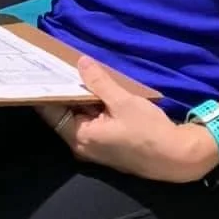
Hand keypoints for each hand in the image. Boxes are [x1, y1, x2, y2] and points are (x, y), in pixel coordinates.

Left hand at [36, 56, 218, 182]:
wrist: (177, 157)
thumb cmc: (148, 131)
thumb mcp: (123, 102)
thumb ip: (99, 82)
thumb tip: (80, 63)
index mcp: (80, 136)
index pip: (51, 111)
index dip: (46, 89)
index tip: (41, 68)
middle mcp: (81, 144)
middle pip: (64, 113)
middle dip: (64, 88)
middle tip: (57, 61)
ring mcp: (94, 146)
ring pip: (79, 115)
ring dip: (80, 95)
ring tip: (75, 68)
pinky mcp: (106, 143)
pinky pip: (91, 120)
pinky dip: (91, 104)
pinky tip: (96, 86)